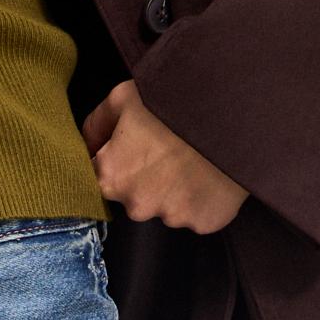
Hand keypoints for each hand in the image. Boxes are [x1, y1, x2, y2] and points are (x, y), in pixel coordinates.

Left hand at [82, 81, 247, 233]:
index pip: (102, 178)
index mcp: (111, 177)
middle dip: (146, 177)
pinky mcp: (203, 222)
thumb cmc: (173, 98)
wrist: (232, 110)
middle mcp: (137, 205)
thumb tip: (87, 145)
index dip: (119, 160)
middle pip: (135, 197)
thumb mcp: (124, 97)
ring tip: (193, 158)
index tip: (136, 146)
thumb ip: (96, 125)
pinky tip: (209, 173)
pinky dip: (201, 198)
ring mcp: (171, 217)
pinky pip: (197, 213)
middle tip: (169, 148)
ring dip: (175, 188)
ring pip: (167, 206)